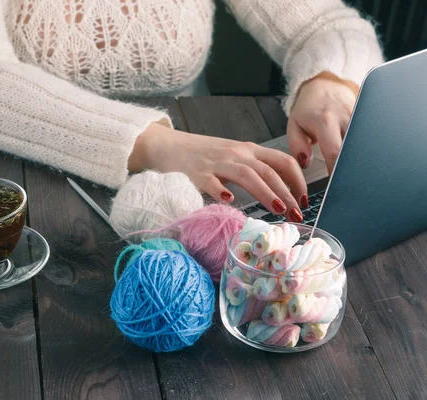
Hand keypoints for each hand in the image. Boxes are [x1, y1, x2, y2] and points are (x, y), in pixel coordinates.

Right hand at [128, 123, 305, 220]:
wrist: (169, 146)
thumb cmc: (203, 156)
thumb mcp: (233, 157)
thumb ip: (253, 169)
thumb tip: (280, 192)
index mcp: (248, 150)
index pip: (282, 161)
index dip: (297, 180)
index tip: (304, 199)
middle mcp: (237, 154)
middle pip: (269, 171)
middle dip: (287, 193)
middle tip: (297, 214)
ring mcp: (217, 162)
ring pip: (248, 175)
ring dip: (266, 192)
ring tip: (278, 209)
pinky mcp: (197, 172)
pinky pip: (211, 180)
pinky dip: (220, 189)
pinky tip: (229, 199)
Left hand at [288, 71, 358, 173]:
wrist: (325, 84)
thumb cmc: (308, 108)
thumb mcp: (294, 125)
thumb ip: (297, 145)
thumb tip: (305, 162)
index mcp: (325, 121)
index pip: (334, 151)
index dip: (336, 170)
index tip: (335, 184)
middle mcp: (346, 117)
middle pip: (354, 149)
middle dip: (351, 168)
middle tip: (345, 183)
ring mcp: (360, 116)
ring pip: (363, 143)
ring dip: (358, 159)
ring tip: (352, 173)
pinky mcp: (367, 117)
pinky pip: (367, 137)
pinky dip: (363, 149)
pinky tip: (359, 159)